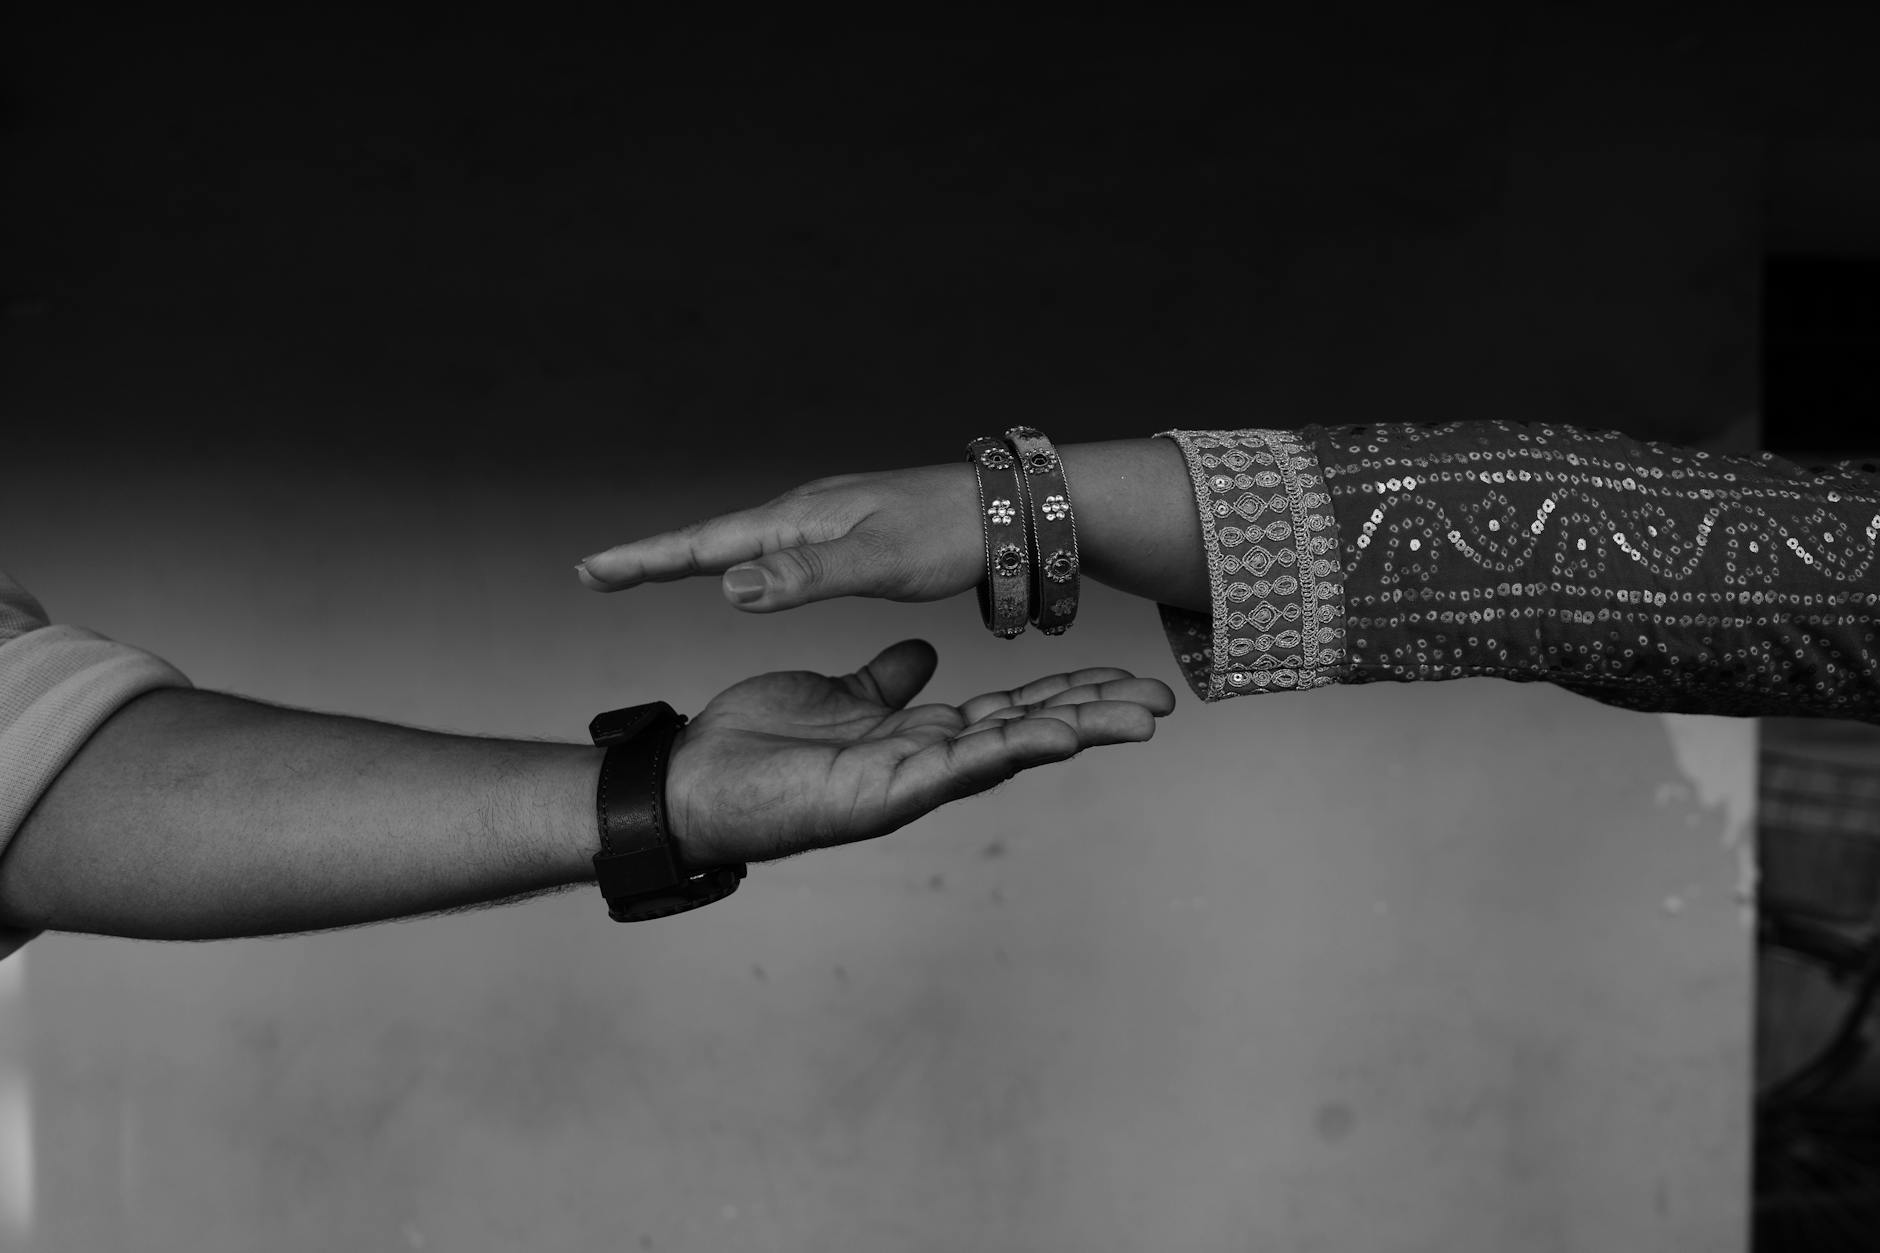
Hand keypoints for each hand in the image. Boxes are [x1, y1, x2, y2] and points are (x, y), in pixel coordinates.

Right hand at [579, 462, 985, 610]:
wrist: (1014, 510)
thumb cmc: (955, 536)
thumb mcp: (880, 563)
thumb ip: (806, 576)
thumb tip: (728, 586)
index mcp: (801, 519)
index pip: (706, 544)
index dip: (647, 560)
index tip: (590, 571)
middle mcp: (805, 513)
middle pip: (712, 538)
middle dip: (653, 557)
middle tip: (595, 573)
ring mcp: (827, 521)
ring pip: (743, 542)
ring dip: (692, 555)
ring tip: (648, 569)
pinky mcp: (851, 533)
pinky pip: (777, 549)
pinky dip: (742, 559)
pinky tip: (746, 569)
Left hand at [666, 638, 1174, 864]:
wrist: (690, 781)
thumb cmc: (754, 744)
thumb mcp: (834, 692)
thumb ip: (883, 679)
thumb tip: (921, 655)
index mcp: (916, 738)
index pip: (1007, 711)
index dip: (1063, 693)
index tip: (1118, 674)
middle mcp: (923, 765)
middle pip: (1025, 733)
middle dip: (1093, 715)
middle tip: (1160, 699)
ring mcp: (907, 786)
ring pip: (1006, 753)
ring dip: (1073, 733)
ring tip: (1136, 718)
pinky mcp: (880, 798)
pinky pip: (954, 770)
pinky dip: (1008, 752)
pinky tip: (1054, 735)